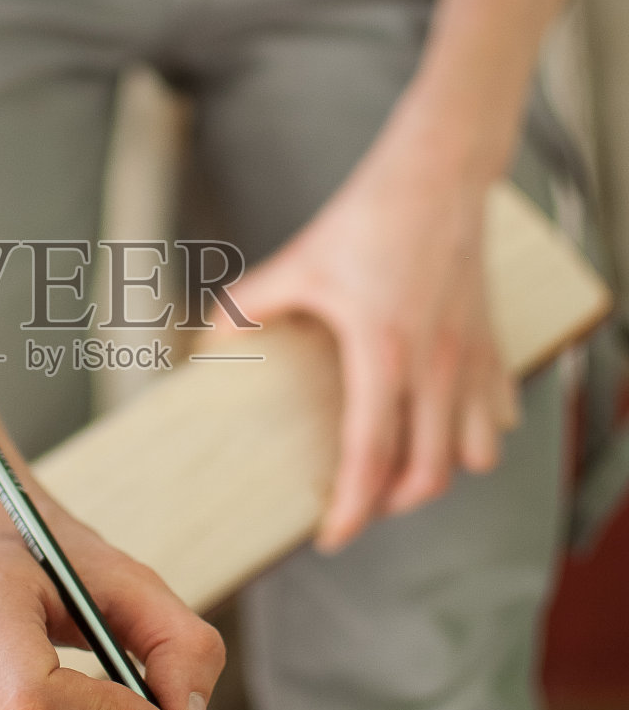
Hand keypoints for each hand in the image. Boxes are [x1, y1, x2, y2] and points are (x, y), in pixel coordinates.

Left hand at [231, 127, 519, 550]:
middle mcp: (436, 366)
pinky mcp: (491, 343)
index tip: (332, 535)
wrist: (440, 173)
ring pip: (473, 453)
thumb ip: (253, 304)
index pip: (372, 456)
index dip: (353, 509)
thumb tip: (212, 337)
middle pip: (429, 473)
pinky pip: (496, 412)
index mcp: (383, 353)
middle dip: (393, 503)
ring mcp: (470, 357)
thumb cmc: (370, 216)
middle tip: (361, 503)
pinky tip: (444, 423)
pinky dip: (474, 431)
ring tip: (404, 467)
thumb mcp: (301, 261)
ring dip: (441, 471)